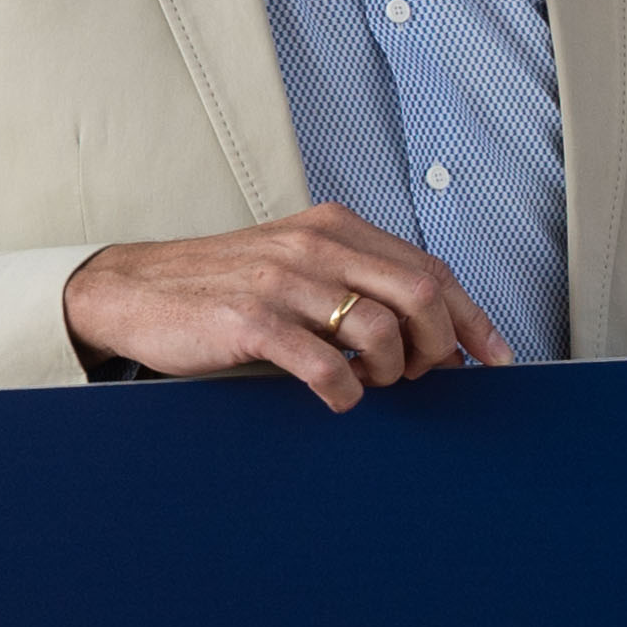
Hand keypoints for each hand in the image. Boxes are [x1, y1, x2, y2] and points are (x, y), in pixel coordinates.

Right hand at [63, 208, 513, 409]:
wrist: (130, 290)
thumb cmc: (223, 286)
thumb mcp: (297, 266)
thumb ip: (357, 283)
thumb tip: (431, 333)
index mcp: (336, 228)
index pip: (431, 269)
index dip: (473, 317)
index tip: (496, 357)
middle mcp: (316, 245)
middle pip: (422, 295)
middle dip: (441, 346)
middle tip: (429, 376)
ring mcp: (283, 280)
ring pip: (381, 328)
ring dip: (393, 370)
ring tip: (376, 383)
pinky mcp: (251, 319)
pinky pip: (325, 363)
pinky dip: (346, 391)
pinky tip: (339, 398)